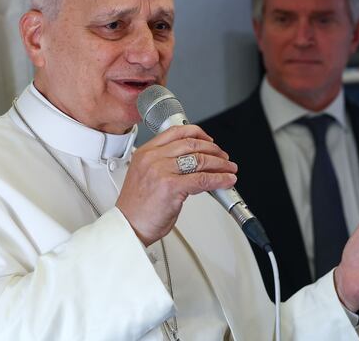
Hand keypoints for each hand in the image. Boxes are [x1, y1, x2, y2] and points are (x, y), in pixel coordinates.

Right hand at [116, 125, 236, 245]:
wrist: (129, 226)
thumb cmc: (137, 207)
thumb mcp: (146, 176)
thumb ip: (165, 164)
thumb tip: (192, 163)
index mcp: (145, 152)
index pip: (176, 132)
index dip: (198, 133)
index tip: (209, 140)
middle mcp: (152, 158)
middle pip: (191, 144)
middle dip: (213, 149)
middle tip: (223, 157)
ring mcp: (161, 171)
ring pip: (200, 160)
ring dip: (220, 164)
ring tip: (229, 169)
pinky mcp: (171, 187)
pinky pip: (202, 179)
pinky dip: (219, 179)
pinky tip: (226, 181)